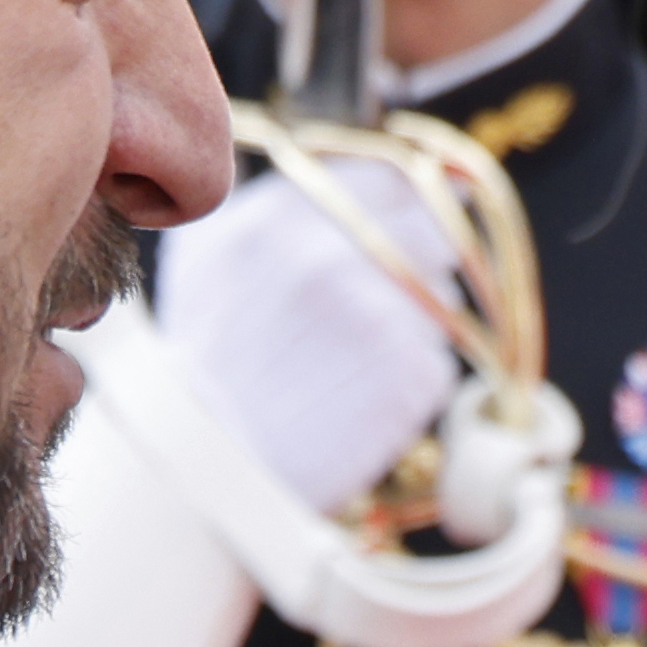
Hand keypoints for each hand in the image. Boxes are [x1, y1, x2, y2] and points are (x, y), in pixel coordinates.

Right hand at [155, 158, 464, 512]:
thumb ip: (276, 210)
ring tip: (348, 371)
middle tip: (380, 315)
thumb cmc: (208, 367)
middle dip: (419, 268)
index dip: (410, 205)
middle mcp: (331, 254)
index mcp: (279, 217)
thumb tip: (355, 174)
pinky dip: (407, 389)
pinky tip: (356, 407)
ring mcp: (378, 313)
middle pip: (431, 236)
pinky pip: (435, 367)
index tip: (419, 222)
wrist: (208, 472)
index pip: (388, 180)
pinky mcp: (411, 375)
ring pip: (438, 305)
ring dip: (410, 332)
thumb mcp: (212, 263)